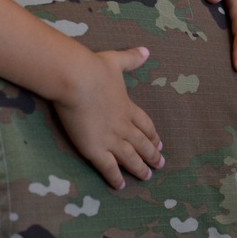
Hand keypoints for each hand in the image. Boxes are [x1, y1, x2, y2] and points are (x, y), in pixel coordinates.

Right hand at [54, 46, 162, 189]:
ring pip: (130, 158)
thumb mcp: (115, 60)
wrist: (76, 80)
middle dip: (151, 155)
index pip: (145, 124)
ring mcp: (111, 139)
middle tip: (160, 164)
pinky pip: (108, 168)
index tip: (159, 143)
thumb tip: (146, 51)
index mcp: (127, 106)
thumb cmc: (93, 68)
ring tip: (147, 177)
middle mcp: (123, 125)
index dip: (152, 134)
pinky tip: (120, 186)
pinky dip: (116, 178)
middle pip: (141, 144)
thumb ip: (131, 58)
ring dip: (139, 168)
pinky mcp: (95, 149)